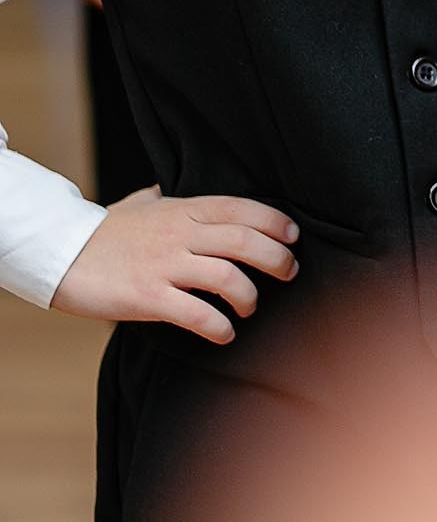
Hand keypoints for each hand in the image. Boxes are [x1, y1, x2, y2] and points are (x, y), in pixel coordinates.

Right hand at [50, 188, 298, 342]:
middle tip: (289, 273)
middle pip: (245, 241)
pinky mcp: (147, 296)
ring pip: (227, 276)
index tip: (293, 237)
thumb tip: (170, 188)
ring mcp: (164, 265)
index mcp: (182, 209)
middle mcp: (178, 234)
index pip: (242, 209)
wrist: (58, 254)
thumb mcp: (139, 204)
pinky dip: (218, 326)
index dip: (275, 222)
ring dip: (249, 296)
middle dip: (277, 259)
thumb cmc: (102, 231)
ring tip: (250, 307)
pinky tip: (225, 334)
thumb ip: (164, 198)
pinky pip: (195, 313)